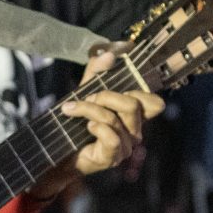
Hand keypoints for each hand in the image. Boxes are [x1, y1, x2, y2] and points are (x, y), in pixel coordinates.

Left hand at [30, 50, 162, 198]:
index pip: (155, 104)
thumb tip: (108, 54)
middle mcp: (134, 132)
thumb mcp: (84, 93)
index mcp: (133, 117)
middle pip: (133, 105)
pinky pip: (111, 137)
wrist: (57, 153)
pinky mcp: (112, 158)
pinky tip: (86, 128)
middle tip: (87, 97)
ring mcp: (125, 147)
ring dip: (89, 109)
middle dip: (105, 95)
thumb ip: (97, 73)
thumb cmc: (75, 125)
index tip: (115, 86)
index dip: (141, 91)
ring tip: (72, 109)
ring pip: (115, 119)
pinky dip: (96, 127)